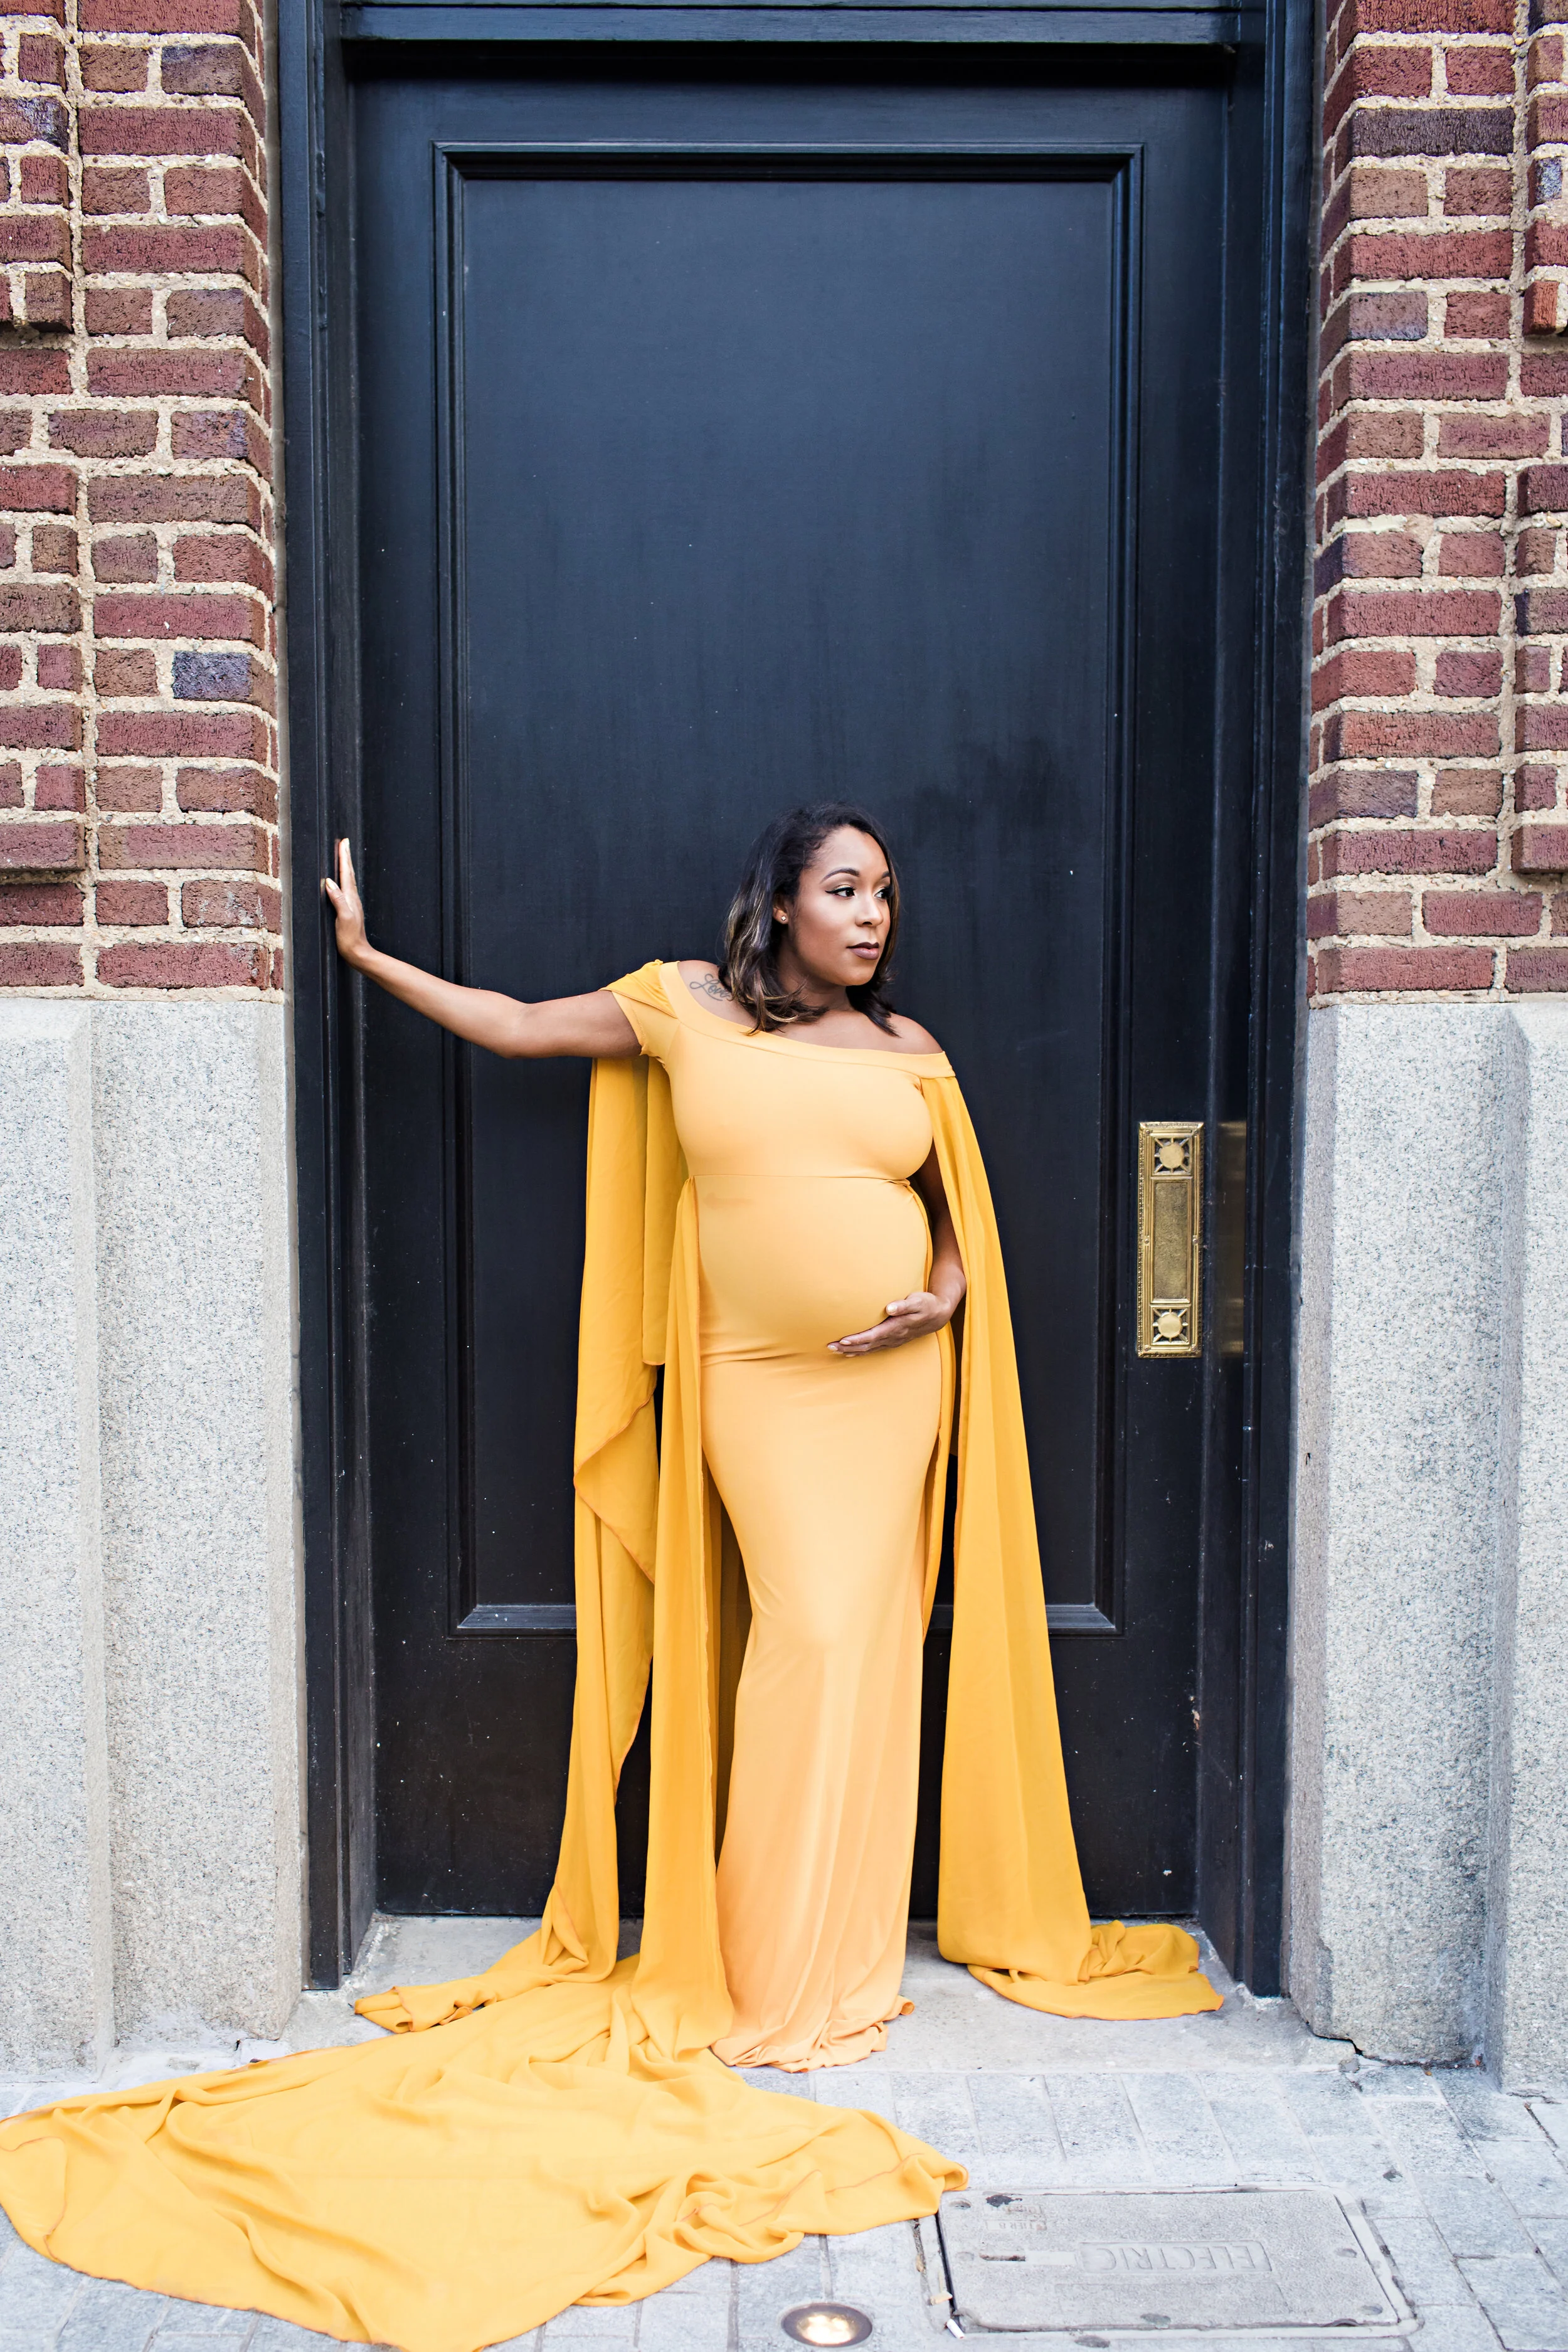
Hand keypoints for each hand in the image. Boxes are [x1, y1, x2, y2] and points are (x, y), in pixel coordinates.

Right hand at [321, 838, 368, 966]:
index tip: (344, 843)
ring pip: (348, 880)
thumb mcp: (344, 918)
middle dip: (346, 857)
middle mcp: (352, 899)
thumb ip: (338, 900)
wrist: (358, 953)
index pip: (346, 873)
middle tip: (344, 843)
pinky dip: (343, 880)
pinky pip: (345, 889)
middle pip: (348, 873)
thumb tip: (330, 882)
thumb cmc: (350, 938)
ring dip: (345, 867)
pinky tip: (341, 881)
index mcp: (350, 898)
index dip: (344, 857)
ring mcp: (351, 904)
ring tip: (343, 856)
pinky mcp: (348, 910)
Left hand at [830, 1290, 954, 1354]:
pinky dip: (861, 1351)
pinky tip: (850, 1352)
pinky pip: (874, 1348)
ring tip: (834, 1350)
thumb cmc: (926, 1304)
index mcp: (897, 1327)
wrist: (938, 1315)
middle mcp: (893, 1337)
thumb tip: (889, 1307)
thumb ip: (903, 1305)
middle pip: (867, 1345)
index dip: (858, 1339)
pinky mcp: (893, 1341)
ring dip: (851, 1350)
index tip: (843, 1340)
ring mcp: (893, 1341)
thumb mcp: (917, 1301)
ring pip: (869, 1349)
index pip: (873, 1335)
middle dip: (848, 1347)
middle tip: (830, 1346)